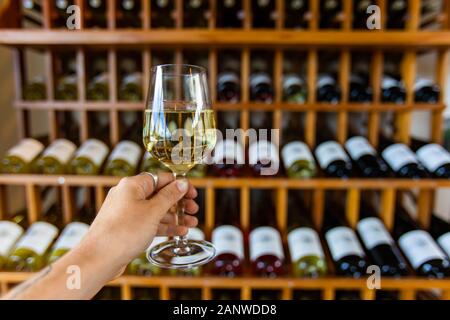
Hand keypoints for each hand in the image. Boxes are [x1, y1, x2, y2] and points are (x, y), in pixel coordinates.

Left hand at [79, 172, 198, 279]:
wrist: (98, 259)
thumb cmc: (123, 233)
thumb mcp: (153, 212)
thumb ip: (170, 196)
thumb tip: (182, 183)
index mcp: (132, 185)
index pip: (161, 178)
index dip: (179, 185)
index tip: (193, 193)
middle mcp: (128, 195)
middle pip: (159, 194)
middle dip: (179, 203)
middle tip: (193, 210)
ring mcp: (126, 212)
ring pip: (156, 210)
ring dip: (174, 216)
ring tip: (191, 223)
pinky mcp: (126, 227)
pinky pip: (149, 222)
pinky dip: (163, 226)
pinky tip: (178, 232)